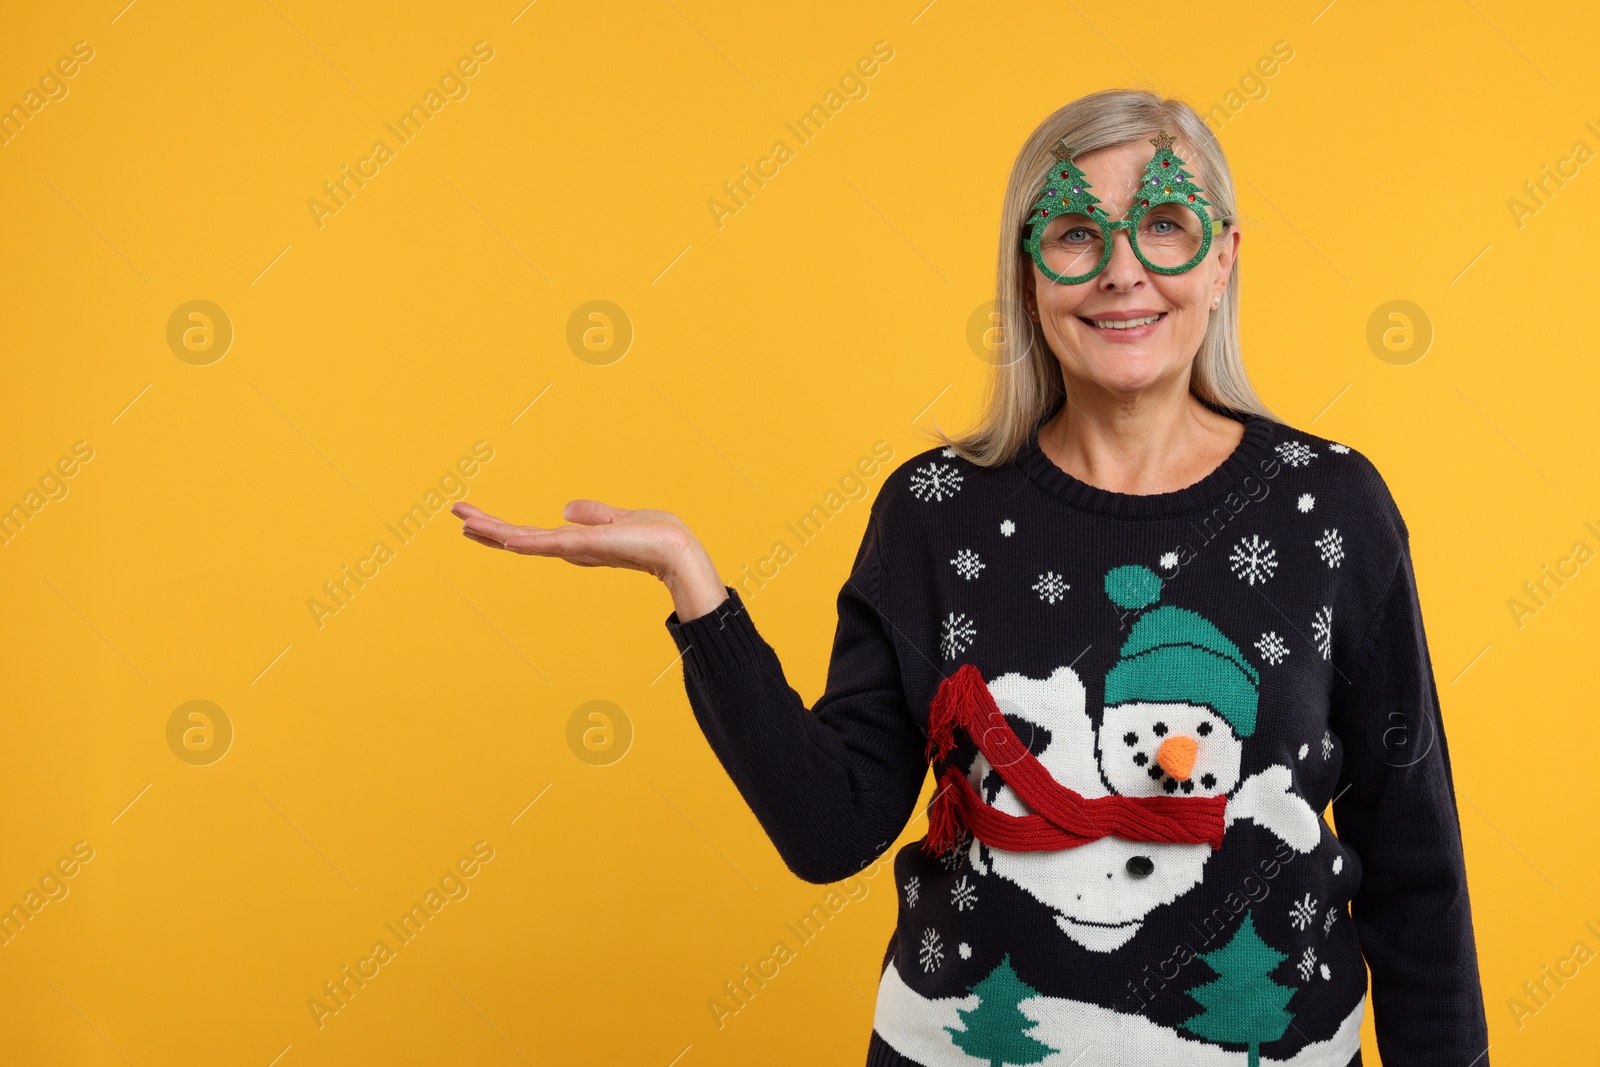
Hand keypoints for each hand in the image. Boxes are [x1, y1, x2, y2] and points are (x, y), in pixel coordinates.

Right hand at [451, 499, 728, 621]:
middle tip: (455, 512)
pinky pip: (551, 544)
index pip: (529, 534)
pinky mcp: (588, 547)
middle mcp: (570, 548)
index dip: (500, 526)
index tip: (470, 514)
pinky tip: (507, 540)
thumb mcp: (617, 518)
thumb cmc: (655, 536)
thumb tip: (566, 507)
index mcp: (574, 542)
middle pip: (519, 538)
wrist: (678, 550)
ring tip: (465, 523)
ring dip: (495, 533)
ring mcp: (576, 549)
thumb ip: (592, 514)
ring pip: (527, 541)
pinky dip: (529, 543)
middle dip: (487, 528)